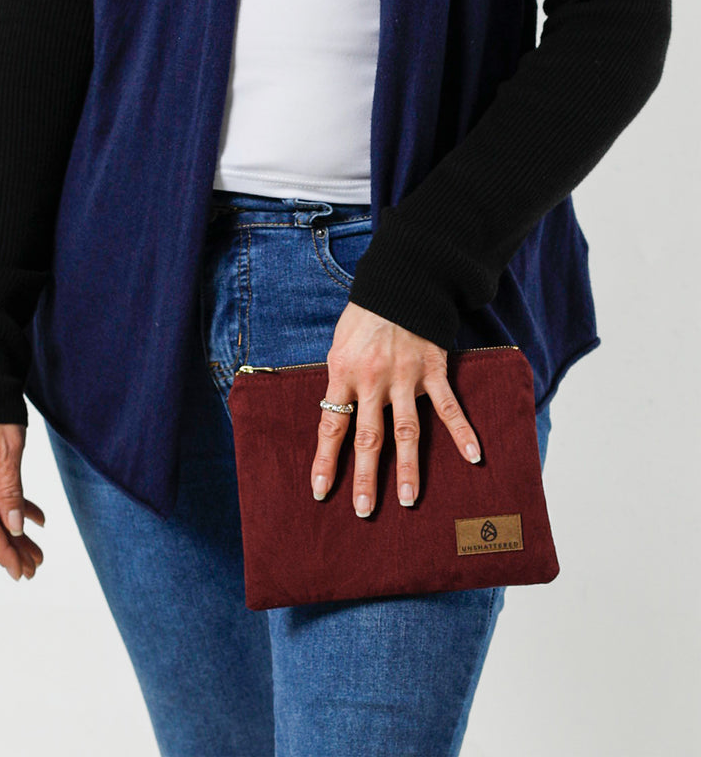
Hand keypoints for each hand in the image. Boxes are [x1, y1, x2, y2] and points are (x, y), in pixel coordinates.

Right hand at [0, 423, 44, 579]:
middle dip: (13, 545)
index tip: (20, 571)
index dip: (4, 549)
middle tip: (35, 567)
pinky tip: (35, 521)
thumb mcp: (9, 451)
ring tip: (38, 552)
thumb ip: (11, 491)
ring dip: (16, 529)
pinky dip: (14, 505)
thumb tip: (15, 527)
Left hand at [310, 301, 481, 516]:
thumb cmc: (364, 317)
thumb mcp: (339, 346)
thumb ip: (340, 382)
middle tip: (364, 510)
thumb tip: (336, 415)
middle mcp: (373, 381)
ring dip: (408, 467)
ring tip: (408, 499)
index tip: (321, 490)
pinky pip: (448, 406)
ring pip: (407, 431)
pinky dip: (462, 431)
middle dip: (365, 477)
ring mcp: (405, 378)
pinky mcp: (433, 371)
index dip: (325, 460)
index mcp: (343, 375)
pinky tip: (473, 456)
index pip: (331, 426)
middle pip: (368, 438)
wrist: (397, 283)